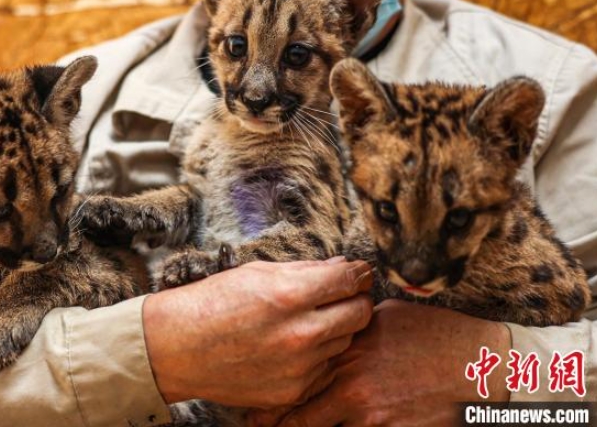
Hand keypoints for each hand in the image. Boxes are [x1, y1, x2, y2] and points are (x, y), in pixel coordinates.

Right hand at [143, 257, 373, 407]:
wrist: (177, 348)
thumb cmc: (213, 302)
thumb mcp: (258, 272)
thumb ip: (306, 271)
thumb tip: (342, 268)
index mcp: (290, 295)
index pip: (349, 281)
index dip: (358, 273)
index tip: (359, 272)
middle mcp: (300, 334)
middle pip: (360, 314)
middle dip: (355, 300)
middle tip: (341, 295)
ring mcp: (298, 368)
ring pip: (344, 342)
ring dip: (334, 329)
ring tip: (305, 321)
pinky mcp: (292, 391)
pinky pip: (324, 369)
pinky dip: (317, 356)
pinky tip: (291, 346)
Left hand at [250, 299, 511, 426]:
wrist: (482, 363)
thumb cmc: (437, 335)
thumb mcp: (388, 317)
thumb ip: (353, 328)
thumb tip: (330, 326)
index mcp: (347, 347)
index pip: (296, 369)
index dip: (270, 385)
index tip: (252, 393)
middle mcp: (350, 380)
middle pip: (296, 409)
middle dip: (271, 419)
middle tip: (253, 422)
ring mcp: (367, 412)